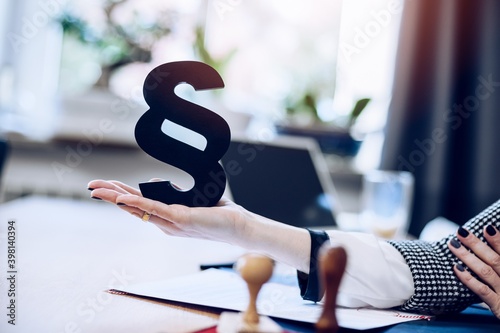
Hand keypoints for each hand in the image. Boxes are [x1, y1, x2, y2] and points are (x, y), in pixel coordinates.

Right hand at [87, 179, 249, 244]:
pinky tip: (122, 198)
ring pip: (138, 208)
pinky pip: (155, 209)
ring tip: (97, 189)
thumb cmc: (218, 213)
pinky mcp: (181, 219)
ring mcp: (171, 223)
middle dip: (109, 196)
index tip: (103, 186)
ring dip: (116, 198)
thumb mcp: (191, 198)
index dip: (119, 195)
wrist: (238, 225)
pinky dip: (137, 203)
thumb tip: (155, 181)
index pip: (138, 205)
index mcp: (166, 217)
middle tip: (90, 186)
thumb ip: (172, 191)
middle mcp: (165, 223)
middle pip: (131, 208)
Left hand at [448, 224, 499, 317]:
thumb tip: (488, 235)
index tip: (486, 227)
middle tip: (461, 232)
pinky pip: (482, 291)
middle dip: (477, 244)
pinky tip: (456, 268)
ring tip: (453, 245)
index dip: (498, 240)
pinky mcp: (498, 306)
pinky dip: (469, 279)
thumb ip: (497, 260)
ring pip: (486, 272)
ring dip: (468, 257)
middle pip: (495, 259)